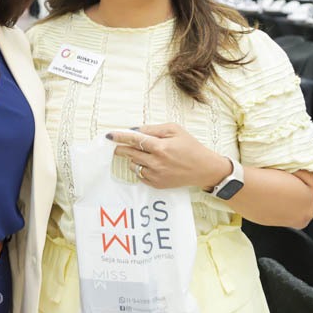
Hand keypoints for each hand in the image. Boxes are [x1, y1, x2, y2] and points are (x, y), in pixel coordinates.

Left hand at [108, 123, 229, 189]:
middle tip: (117, 145)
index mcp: (160, 147)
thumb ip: (154, 129)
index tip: (109, 135)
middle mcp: (156, 162)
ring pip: (133, 165)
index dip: (120, 137)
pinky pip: (140, 176)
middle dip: (121, 148)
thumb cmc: (190, 146)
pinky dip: (141, 169)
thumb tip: (136, 129)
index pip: (134, 140)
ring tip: (143, 154)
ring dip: (133, 158)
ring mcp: (156, 175)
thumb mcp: (175, 130)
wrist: (204, 169)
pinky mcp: (157, 184)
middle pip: (130, 154)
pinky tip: (149, 164)